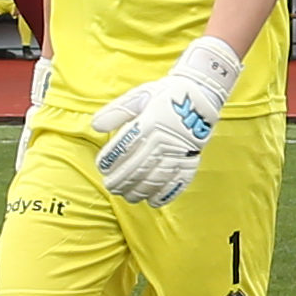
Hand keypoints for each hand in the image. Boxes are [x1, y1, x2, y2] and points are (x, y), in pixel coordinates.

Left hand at [88, 37, 239, 207]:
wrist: (200, 95)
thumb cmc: (164, 95)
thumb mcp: (139, 96)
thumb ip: (117, 111)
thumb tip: (95, 126)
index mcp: (151, 120)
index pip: (126, 144)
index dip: (112, 159)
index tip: (102, 167)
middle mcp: (165, 139)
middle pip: (139, 166)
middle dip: (121, 180)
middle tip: (110, 186)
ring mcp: (180, 152)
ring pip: (156, 178)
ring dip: (139, 190)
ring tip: (126, 195)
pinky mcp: (191, 160)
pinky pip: (178, 182)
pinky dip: (165, 194)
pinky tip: (152, 201)